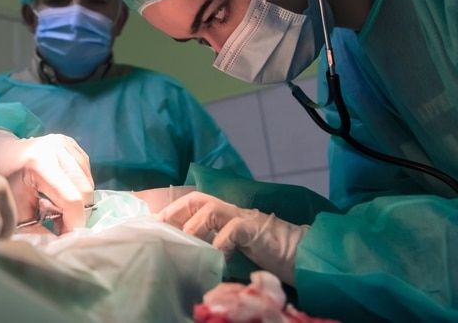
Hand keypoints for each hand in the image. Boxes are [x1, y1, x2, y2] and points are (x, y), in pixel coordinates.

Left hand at [0, 130, 93, 231]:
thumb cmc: (5, 183)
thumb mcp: (18, 210)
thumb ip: (41, 227)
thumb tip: (63, 240)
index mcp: (40, 164)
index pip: (72, 200)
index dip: (74, 224)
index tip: (67, 237)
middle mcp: (57, 149)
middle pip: (85, 192)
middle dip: (77, 214)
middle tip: (61, 225)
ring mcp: (66, 144)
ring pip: (89, 183)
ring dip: (79, 201)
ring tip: (58, 207)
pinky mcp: (72, 144)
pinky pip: (86, 174)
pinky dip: (78, 188)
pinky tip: (61, 190)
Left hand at [158, 191, 307, 285]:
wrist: (303, 255)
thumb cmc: (269, 255)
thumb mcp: (236, 250)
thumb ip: (217, 247)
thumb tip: (190, 259)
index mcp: (226, 215)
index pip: (194, 203)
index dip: (173, 210)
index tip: (155, 224)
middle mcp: (233, 212)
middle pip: (198, 198)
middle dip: (176, 211)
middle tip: (162, 228)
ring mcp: (245, 218)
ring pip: (212, 208)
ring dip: (194, 225)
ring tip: (186, 243)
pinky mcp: (258, 230)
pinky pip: (235, 230)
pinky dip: (221, 243)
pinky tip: (215, 257)